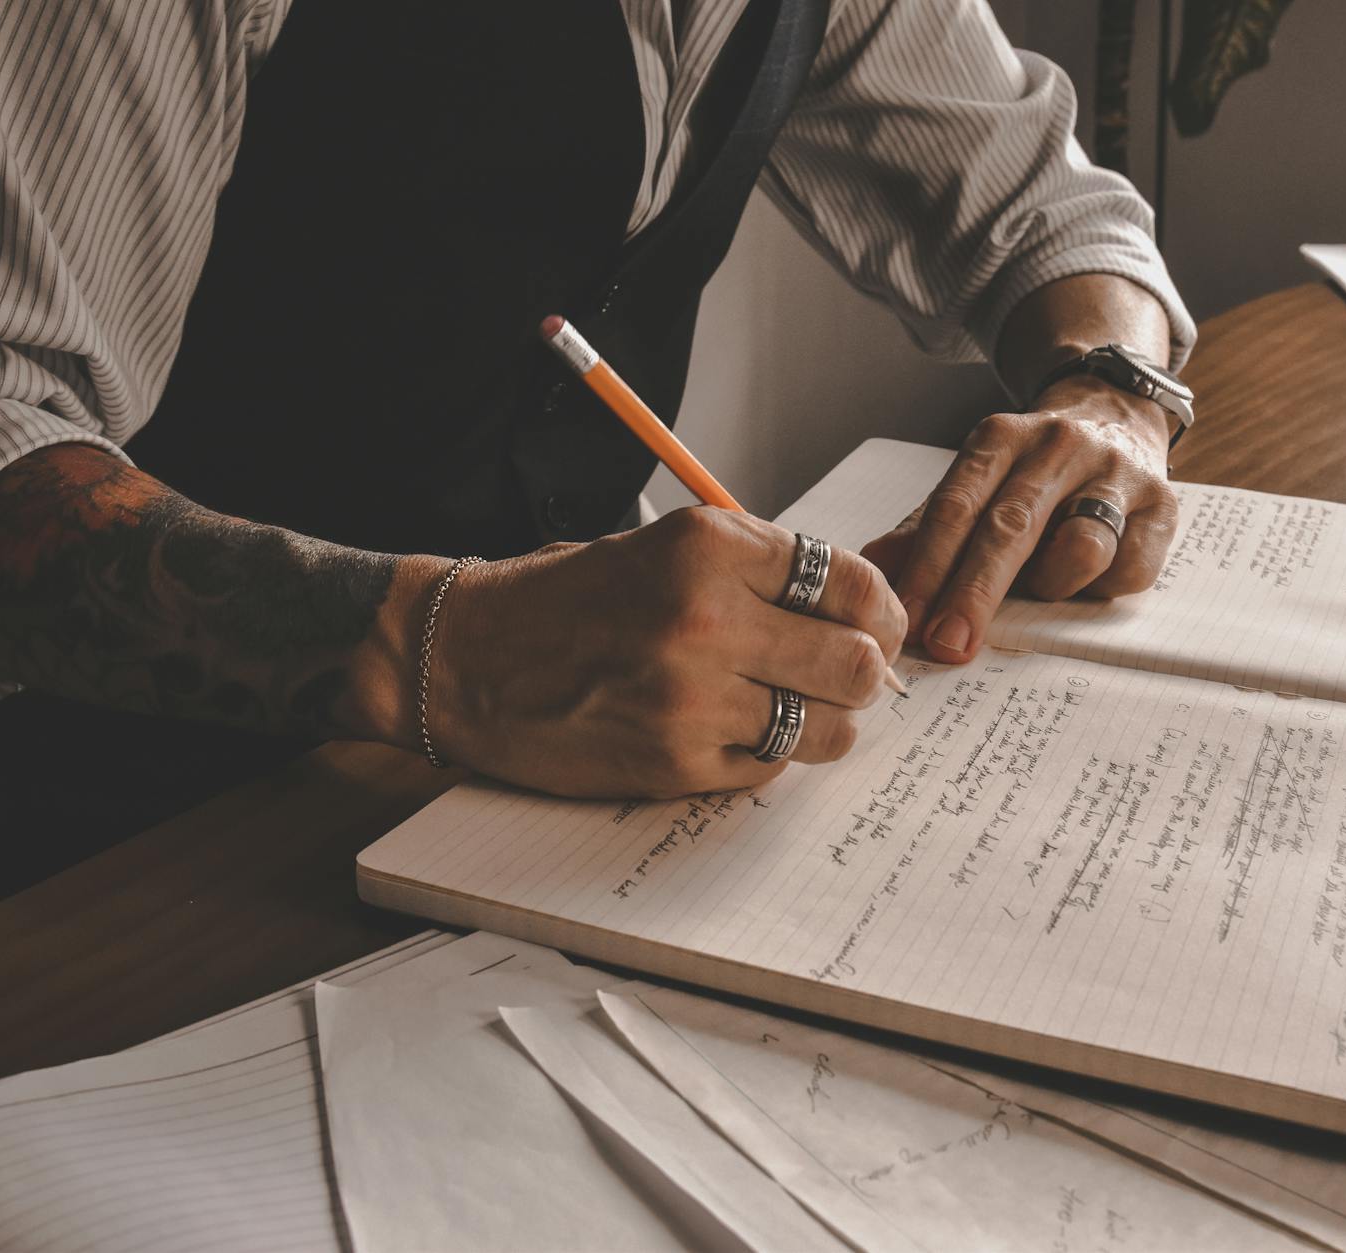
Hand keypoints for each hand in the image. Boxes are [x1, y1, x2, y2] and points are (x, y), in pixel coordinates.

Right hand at [420, 508, 905, 797]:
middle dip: (863, 672)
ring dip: (823, 721)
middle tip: (844, 674)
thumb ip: (760, 571)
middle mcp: (707, 618)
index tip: (873, 625)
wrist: (467, 659)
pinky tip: (729, 730)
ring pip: (829, 728)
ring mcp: (692, 699)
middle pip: (856, 663)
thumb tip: (861, 612)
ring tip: (789, 706)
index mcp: (710, 546)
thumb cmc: (570, 600)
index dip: (878, 611)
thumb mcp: (667, 547)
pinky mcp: (675, 763)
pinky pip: (771, 768)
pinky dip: (765, 754)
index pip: (853, 583)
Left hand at [862, 375, 1179, 662]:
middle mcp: (1058, 446)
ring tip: (1044, 586)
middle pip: (1010, 527)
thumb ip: (929, 528)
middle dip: (974, 593)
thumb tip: (877, 569)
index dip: (927, 566)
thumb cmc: (1034, 472)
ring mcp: (1115, 473)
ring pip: (1080, 547)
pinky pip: (1129, 569)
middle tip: (947, 643)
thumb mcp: (978, 485)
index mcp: (1000, 438)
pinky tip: (1089, 579)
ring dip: (1051, 585)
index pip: (956, 506)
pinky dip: (1102, 588)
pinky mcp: (1163, 504)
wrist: (1117, 415)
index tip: (906, 619)